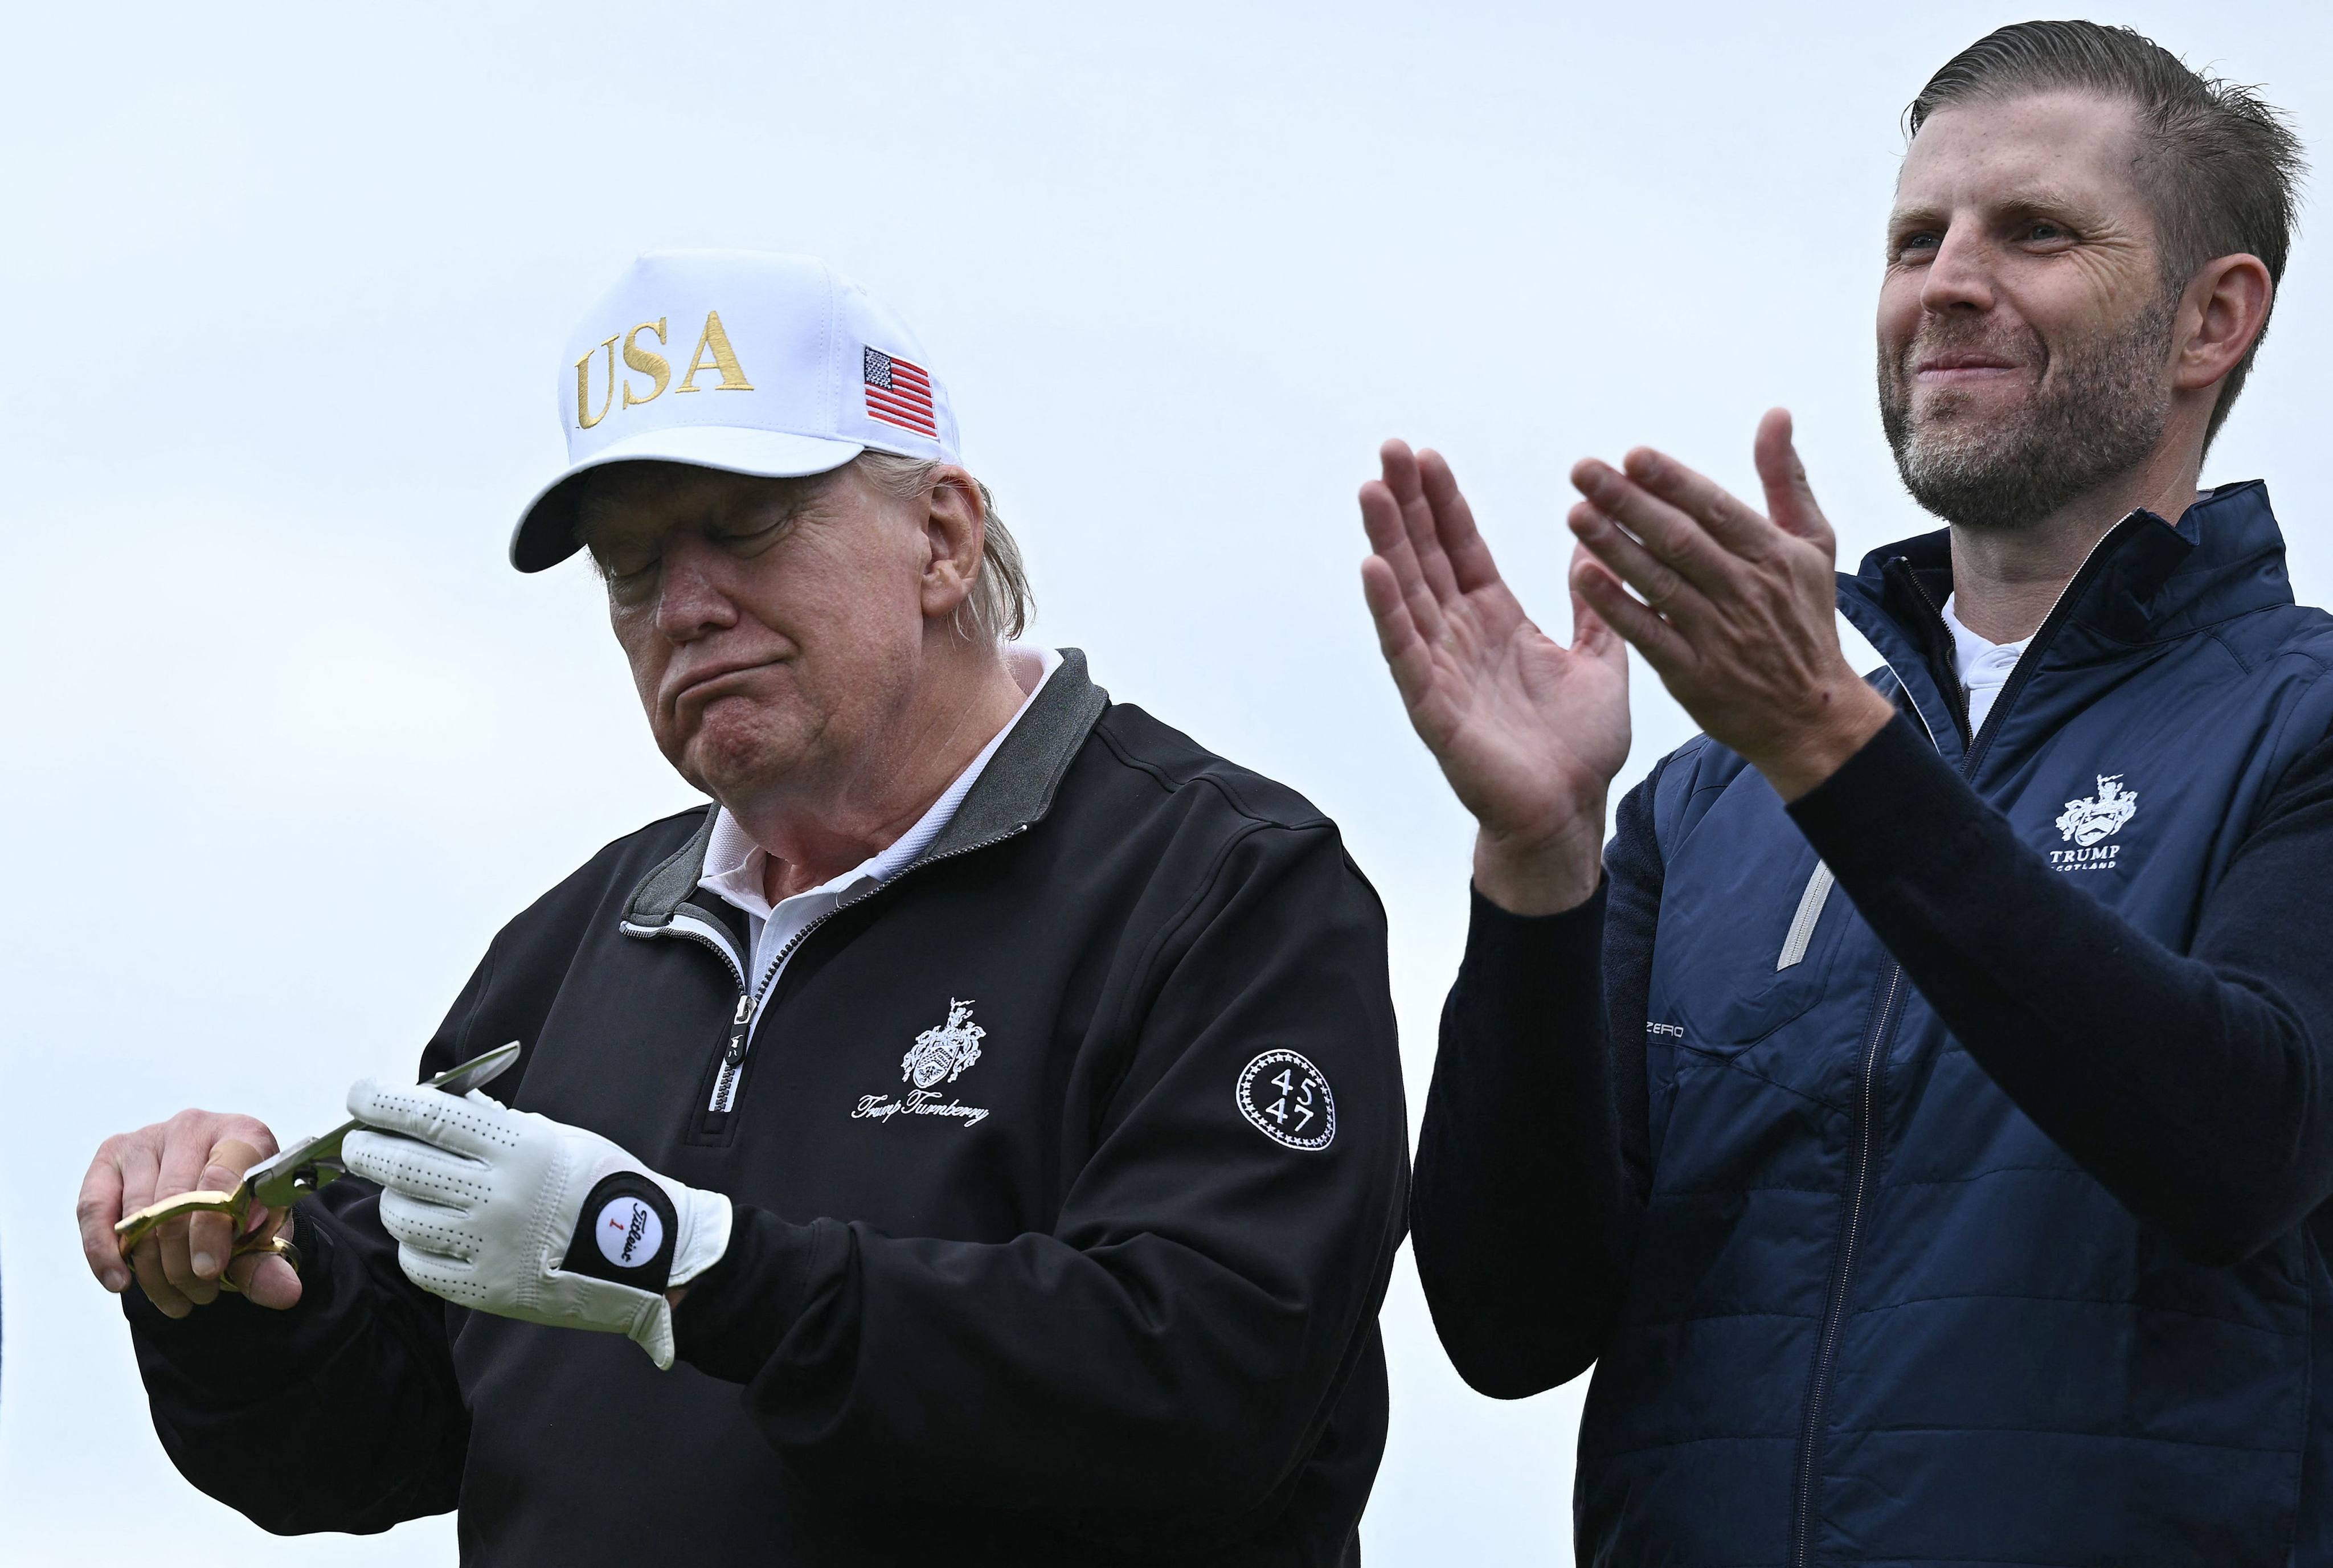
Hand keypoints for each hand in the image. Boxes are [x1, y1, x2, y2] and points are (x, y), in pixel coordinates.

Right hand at [78, 1112, 300, 1315]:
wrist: (218, 1189)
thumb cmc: (245, 1205)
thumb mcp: (265, 1234)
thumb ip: (269, 1263)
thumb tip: (285, 1293)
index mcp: (244, 1135)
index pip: (220, 1180)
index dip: (211, 1230)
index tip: (209, 1271)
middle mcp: (193, 1127)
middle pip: (173, 1202)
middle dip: (182, 1263)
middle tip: (200, 1296)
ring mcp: (147, 1138)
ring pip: (136, 1213)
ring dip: (152, 1269)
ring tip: (177, 1299)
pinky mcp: (110, 1158)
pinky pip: (94, 1208)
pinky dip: (103, 1251)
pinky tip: (120, 1282)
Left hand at [340, 1079, 731, 1369]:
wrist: (644, 1253)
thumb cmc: (598, 1183)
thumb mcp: (554, 1137)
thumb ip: (495, 1122)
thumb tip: (436, 1105)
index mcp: (517, 1147)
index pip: (429, 1115)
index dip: (381, 1101)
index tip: (360, 1094)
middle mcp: (496, 1194)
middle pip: (399, 1165)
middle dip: (366, 1148)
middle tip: (360, 1143)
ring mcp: (487, 1244)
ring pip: (400, 1216)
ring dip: (393, 1198)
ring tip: (407, 1193)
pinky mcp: (484, 1288)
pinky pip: (419, 1263)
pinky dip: (414, 1244)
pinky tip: (429, 1233)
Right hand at [1360, 440, 1629, 913]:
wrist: (1570, 813)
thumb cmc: (1580, 748)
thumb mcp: (1600, 661)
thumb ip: (1594, 606)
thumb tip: (1597, 549)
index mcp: (1497, 621)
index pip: (1462, 548)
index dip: (1444, 502)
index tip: (1425, 456)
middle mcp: (1461, 638)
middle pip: (1426, 557)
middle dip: (1406, 504)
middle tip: (1388, 449)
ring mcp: (1442, 670)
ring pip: (1408, 593)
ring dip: (1388, 541)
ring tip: (1371, 490)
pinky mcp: (1434, 707)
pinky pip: (1406, 651)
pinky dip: (1389, 610)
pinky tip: (1373, 568)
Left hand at [1566, 409, 1895, 799]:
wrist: (1813, 715)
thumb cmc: (1805, 620)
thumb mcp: (1813, 546)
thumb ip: (1786, 480)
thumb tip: (1776, 415)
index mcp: (1773, 555)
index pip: (1715, 509)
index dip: (1672, 481)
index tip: (1631, 455)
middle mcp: (1746, 591)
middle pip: (1680, 540)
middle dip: (1629, 502)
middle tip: (1583, 471)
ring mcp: (1720, 635)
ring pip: (1661, 583)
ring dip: (1615, 546)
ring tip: (1575, 513)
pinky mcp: (1695, 676)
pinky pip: (1650, 635)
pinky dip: (1617, 605)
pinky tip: (1583, 576)